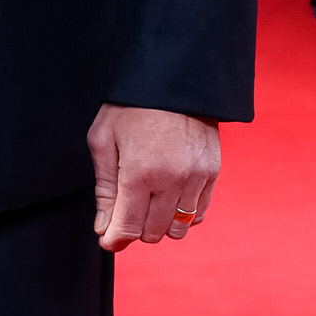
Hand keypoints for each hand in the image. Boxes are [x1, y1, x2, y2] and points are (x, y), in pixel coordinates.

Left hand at [89, 104, 219, 251]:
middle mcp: (172, 181)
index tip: (107, 238)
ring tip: (147, 200)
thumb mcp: (103, 139)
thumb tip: (105, 228)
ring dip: (160, 223)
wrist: (172, 77)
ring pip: (178, 229)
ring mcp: (196, 178)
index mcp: (139, 173)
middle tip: (124, 207)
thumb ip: (104, 188)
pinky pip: (198, 214)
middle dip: (134, 227)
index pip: (128, 228)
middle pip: (152, 232)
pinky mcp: (212, 173)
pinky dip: (182, 214)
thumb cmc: (129, 106)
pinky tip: (168, 197)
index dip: (114, 239)